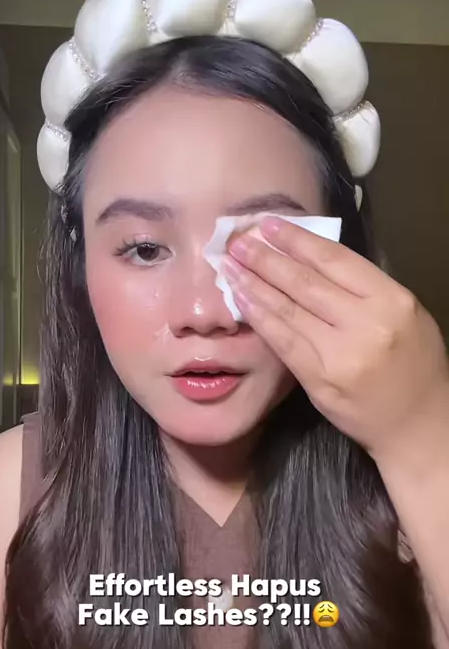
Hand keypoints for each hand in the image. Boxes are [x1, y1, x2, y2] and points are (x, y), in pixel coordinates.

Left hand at [223, 216, 448, 457]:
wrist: (417, 424)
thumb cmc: (413, 364)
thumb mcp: (404, 314)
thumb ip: (365, 289)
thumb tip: (314, 259)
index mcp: (391, 300)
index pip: (335, 260)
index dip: (297, 240)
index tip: (269, 225)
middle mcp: (365, 324)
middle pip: (305, 282)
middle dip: (266, 258)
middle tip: (238, 240)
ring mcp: (339, 355)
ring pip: (288, 310)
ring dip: (254, 284)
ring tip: (231, 265)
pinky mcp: (318, 380)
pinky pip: (282, 342)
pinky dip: (260, 318)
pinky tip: (242, 300)